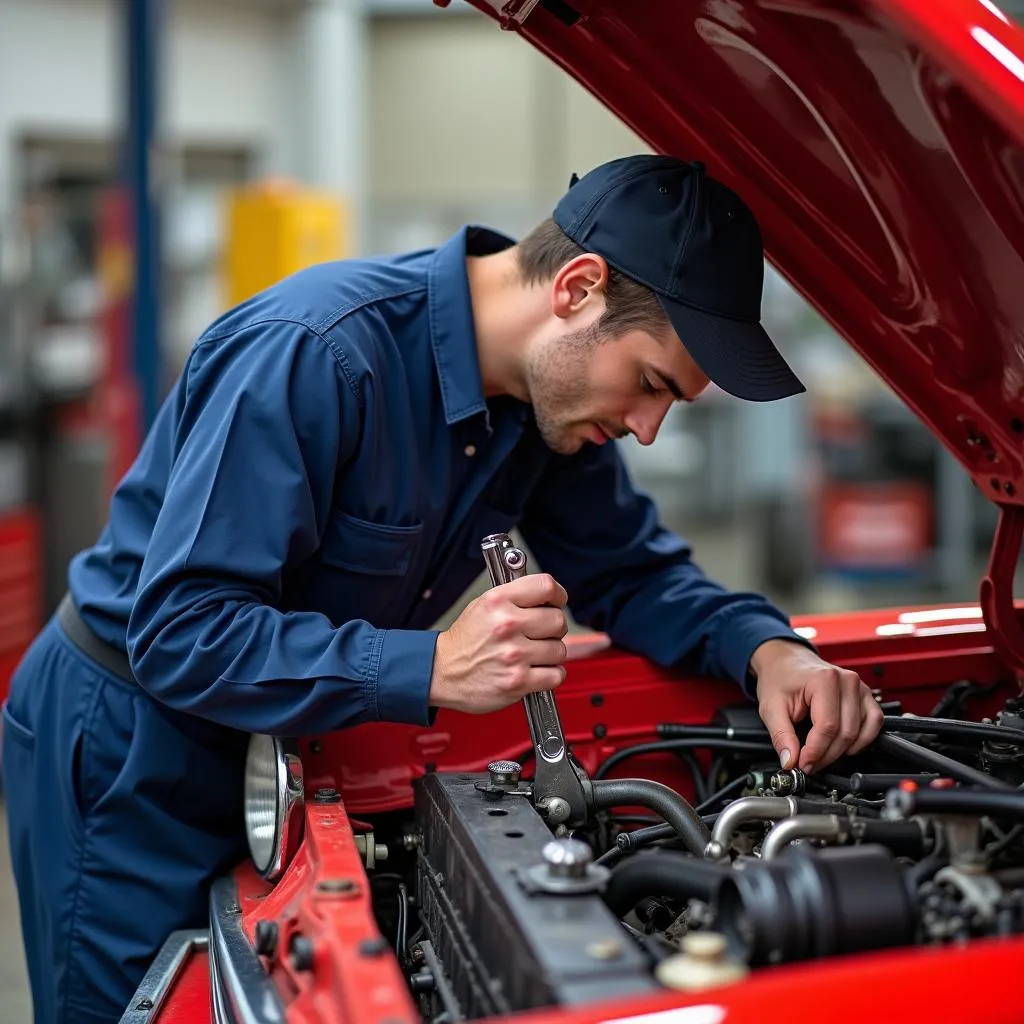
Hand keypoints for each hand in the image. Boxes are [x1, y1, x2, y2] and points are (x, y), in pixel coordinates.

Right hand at [429, 573, 568, 714]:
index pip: (546, 587)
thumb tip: (548, 594)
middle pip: (558, 619)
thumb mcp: (483, 605)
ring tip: (532, 654)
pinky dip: (550, 674)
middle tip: (540, 633)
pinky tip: (535, 670)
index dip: (557, 595)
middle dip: (553, 628)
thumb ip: (516, 596)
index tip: (556, 602)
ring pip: (559, 649)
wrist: (441, 672)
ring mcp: (514, 655)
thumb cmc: (464, 640)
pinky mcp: (518, 681)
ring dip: (550, 654)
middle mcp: (507, 625)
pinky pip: (556, 675)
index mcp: (498, 601)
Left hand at [751, 639, 883, 772]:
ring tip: (822, 755)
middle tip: (810, 764)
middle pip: (846, 733)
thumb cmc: (780, 678)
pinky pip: (874, 723)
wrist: (787, 661)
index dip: (816, 752)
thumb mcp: (771, 707)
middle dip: (827, 755)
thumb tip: (790, 761)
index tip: (803, 763)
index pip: (827, 727)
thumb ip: (781, 736)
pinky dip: (862, 740)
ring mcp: (860, 688)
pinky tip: (845, 746)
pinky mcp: (865, 695)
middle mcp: (847, 681)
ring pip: (861, 732)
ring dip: (843, 751)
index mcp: (824, 679)